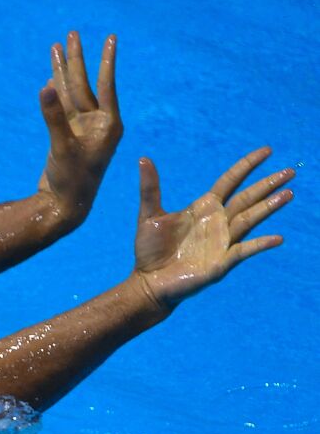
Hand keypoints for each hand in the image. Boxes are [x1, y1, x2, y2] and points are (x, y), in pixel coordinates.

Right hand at [37, 32, 121, 223]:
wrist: (63, 207)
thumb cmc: (71, 182)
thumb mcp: (63, 148)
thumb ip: (54, 117)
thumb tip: (46, 87)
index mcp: (108, 125)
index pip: (106, 85)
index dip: (106, 60)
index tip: (111, 38)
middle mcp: (99, 124)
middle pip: (86, 84)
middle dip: (78, 60)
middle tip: (72, 33)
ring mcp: (83, 129)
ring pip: (72, 94)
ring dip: (63, 72)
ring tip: (57, 47)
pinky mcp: (69, 137)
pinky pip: (63, 108)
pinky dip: (57, 94)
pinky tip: (52, 78)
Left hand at [133, 148, 293, 307]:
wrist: (148, 282)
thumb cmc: (149, 251)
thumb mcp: (149, 216)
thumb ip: (150, 189)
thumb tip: (142, 159)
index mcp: (204, 208)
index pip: (231, 181)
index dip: (247, 165)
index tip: (267, 151)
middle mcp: (218, 222)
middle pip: (247, 197)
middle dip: (268, 184)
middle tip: (290, 171)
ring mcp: (222, 241)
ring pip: (250, 219)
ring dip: (269, 207)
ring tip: (288, 194)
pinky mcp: (222, 262)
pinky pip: (245, 250)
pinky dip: (260, 244)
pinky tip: (277, 238)